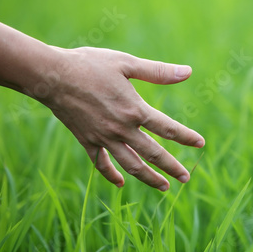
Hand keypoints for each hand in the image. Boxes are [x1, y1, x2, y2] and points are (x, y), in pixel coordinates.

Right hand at [44, 47, 204, 190]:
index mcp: (135, 110)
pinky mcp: (87, 141)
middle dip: (171, 167)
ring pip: (130, 164)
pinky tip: (120, 182)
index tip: (200, 144)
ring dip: (148, 178)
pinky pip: (101, 163)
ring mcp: (103, 138)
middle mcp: (121, 129)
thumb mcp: (126, 64)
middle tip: (186, 178)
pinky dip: (111, 174)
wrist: (51, 75)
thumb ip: (158, 72)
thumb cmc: (90, 65)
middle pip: (153, 154)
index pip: (168, 128)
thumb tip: (187, 72)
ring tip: (163, 187)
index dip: (187, 137)